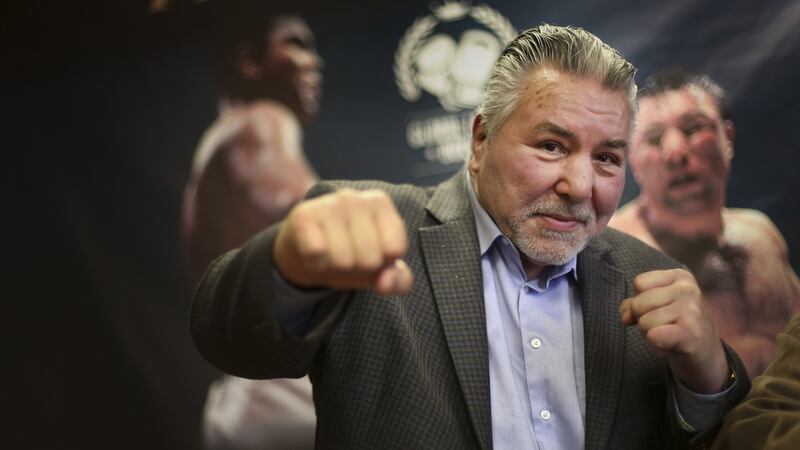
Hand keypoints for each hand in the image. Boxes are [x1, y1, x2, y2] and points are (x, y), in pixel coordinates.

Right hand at [273, 188, 413, 295]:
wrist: (302, 252)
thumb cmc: (349, 255)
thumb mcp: (379, 269)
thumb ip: (398, 280)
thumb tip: (385, 284)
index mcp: (379, 203)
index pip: (395, 249)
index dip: (382, 263)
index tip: (372, 254)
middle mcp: (354, 197)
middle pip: (369, 259)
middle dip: (358, 269)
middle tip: (347, 259)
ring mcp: (328, 204)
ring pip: (343, 260)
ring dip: (336, 269)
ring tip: (330, 257)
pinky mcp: (303, 217)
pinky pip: (318, 254)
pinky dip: (317, 265)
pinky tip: (314, 255)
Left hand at [620, 269, 728, 393]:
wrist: (704, 351)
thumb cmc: (674, 324)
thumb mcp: (655, 306)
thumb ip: (633, 304)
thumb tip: (626, 316)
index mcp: (679, 276)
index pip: (639, 282)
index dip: (639, 300)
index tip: (656, 310)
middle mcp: (688, 289)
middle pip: (638, 303)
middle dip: (643, 318)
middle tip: (663, 326)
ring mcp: (692, 310)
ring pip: (644, 322)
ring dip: (650, 334)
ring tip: (668, 335)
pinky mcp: (691, 332)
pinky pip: (654, 336)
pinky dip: (655, 345)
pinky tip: (670, 344)